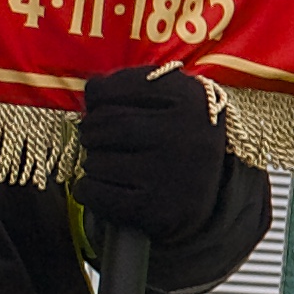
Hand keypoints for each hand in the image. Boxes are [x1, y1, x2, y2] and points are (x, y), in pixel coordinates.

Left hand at [74, 67, 232, 246]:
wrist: (206, 191)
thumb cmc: (176, 134)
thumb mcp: (169, 97)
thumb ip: (127, 84)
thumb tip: (92, 90)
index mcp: (190, 99)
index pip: (108, 91)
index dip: (95, 101)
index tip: (103, 108)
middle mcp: (187, 135)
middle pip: (105, 126)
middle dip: (91, 133)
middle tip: (98, 139)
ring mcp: (173, 175)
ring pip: (97, 162)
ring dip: (92, 163)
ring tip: (111, 165)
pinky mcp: (159, 209)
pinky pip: (96, 193)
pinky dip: (87, 190)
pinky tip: (103, 187)